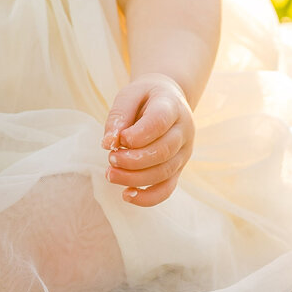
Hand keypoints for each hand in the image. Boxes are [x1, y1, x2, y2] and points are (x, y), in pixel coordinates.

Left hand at [101, 75, 194, 206]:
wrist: (167, 100)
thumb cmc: (144, 97)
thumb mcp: (129, 94)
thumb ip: (118, 115)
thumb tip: (108, 143)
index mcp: (172, 106)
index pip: (159, 122)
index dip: (138, 134)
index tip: (120, 139)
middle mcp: (183, 131)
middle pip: (163, 151)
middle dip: (133, 160)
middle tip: (110, 158)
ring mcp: (183, 152)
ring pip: (164, 173)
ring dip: (135, 178)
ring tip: (111, 174)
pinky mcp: (178, 169)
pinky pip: (167, 189)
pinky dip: (148, 198)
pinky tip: (127, 195)